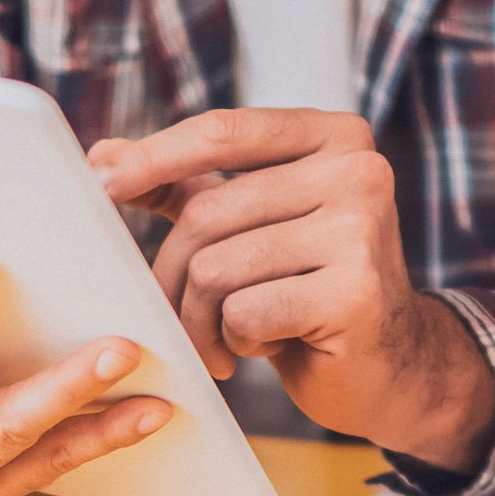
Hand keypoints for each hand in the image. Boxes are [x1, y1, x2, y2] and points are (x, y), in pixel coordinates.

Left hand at [92, 108, 494, 469]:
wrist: (392, 364)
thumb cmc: (310, 285)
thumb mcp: (255, 222)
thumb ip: (189, 184)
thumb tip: (104, 155)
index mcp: (335, 136)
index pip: (225, 131)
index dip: (155, 157)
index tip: (101, 185)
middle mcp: (359, 170)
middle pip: (209, 212)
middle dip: (174, 274)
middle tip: (179, 316)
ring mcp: (363, 230)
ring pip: (218, 268)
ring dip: (201, 319)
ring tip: (226, 338)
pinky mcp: (356, 293)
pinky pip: (243, 314)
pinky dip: (235, 342)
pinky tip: (266, 347)